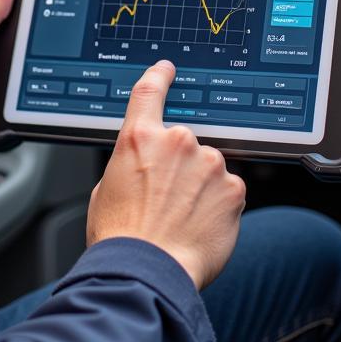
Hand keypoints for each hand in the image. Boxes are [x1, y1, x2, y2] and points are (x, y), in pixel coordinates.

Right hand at [86, 61, 245, 290]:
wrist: (147, 271)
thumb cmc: (121, 237)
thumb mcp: (107, 189)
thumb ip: (129, 164)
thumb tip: (141, 166)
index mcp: (139, 138)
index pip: (149, 92)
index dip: (160, 76)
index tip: (167, 70)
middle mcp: (177, 142)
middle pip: (183, 143)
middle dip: (178, 167)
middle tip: (164, 200)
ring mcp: (209, 164)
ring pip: (207, 169)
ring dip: (199, 187)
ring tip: (180, 219)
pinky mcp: (233, 188)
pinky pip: (227, 190)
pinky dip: (217, 205)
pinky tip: (199, 226)